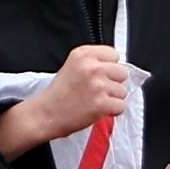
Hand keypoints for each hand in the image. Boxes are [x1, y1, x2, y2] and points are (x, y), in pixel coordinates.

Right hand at [0, 44, 132, 154]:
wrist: (46, 114)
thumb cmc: (58, 94)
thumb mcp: (72, 66)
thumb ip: (94, 62)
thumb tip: (116, 67)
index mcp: (83, 54)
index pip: (113, 54)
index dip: (109, 67)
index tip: (100, 75)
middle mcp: (91, 67)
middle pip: (122, 72)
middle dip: (113, 83)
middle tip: (97, 90)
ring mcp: (97, 85)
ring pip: (123, 91)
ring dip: (112, 98)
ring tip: (94, 100)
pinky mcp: (101, 103)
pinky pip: (121, 106)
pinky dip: (112, 111)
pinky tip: (98, 110)